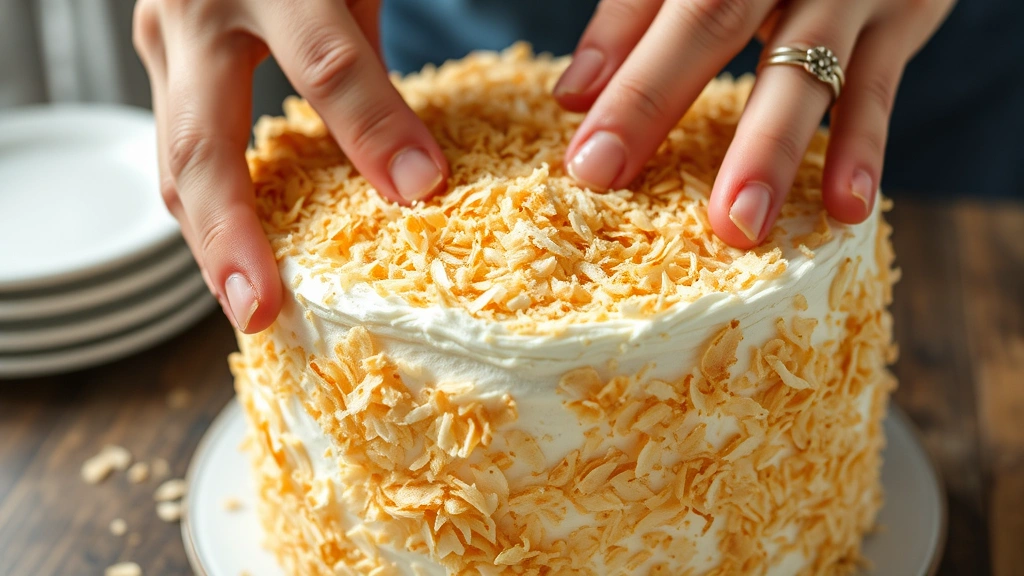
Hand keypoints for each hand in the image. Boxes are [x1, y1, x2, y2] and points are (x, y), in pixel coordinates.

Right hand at [133, 0, 447, 332]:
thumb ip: (366, 36)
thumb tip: (415, 160)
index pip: (325, 62)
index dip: (373, 130)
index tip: (421, 190)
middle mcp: (197, 9)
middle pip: (204, 143)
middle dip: (230, 236)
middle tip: (260, 312)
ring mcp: (165, 38)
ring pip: (174, 161)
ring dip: (207, 242)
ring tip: (248, 306)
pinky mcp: (161, 61)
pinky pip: (179, 148)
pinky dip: (208, 211)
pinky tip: (241, 256)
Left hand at [555, 0, 953, 246]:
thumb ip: (634, 14)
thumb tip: (572, 96)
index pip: (652, 2)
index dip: (617, 79)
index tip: (587, 161)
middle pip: (714, 19)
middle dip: (657, 102)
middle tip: (612, 182)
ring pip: (805, 62)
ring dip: (769, 148)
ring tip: (741, 224)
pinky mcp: (906, 12)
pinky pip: (879, 86)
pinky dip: (862, 147)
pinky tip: (846, 207)